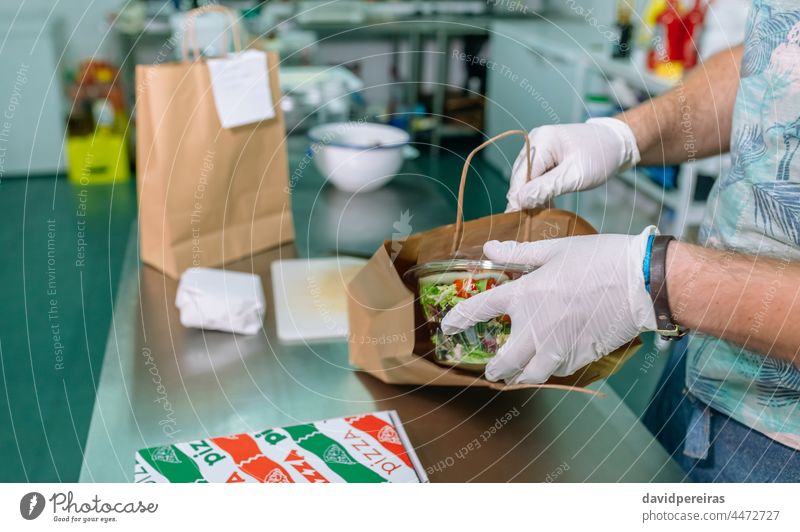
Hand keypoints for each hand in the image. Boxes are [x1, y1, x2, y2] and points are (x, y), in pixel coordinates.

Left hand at [440, 227, 657, 383]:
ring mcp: (557, 347)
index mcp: (524, 295)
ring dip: (519, 375)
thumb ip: (518, 254)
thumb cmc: (597, 260)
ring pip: (530, 375)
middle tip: (490, 370)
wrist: (640, 282)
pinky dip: (548, 371)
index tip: (447, 328)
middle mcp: (534, 327)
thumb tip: (489, 247)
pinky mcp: (580, 357)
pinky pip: (557, 372)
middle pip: (504, 361)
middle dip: (494, 369)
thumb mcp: (553, 250)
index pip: (479, 310)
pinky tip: (549, 364)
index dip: (458, 320)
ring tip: (517, 373)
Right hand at [506, 117, 639, 210]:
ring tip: (539, 215)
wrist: (616, 143)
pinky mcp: (544, 154)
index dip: (518, 198)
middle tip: (529, 222)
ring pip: (526, 177)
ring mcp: (539, 146)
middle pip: (520, 176)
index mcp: (541, 141)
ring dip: (532, 196)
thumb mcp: (575, 176)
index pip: (520, 175)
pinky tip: (546, 203)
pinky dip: (539, 190)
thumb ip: (546, 188)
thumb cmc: (601, 157)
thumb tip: (520, 201)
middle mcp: (535, 140)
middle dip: (524, 198)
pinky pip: (535, 175)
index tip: (518, 221)